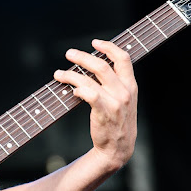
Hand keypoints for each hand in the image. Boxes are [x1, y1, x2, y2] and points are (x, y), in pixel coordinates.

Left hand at [54, 39, 137, 171]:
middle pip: (102, 66)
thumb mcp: (123, 100)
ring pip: (90, 79)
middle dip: (82, 57)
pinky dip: (78, 89)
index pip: (123, 58)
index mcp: (131, 85)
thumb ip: (115, 83)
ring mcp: (115, 103)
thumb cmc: (116, 121)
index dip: (109, 47)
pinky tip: (72, 91)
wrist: (117, 148)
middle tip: (68, 54)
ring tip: (58, 74)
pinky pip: (89, 94)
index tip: (94, 42)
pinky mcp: (104, 113)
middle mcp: (125, 92)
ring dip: (70, 74)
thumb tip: (92, 64)